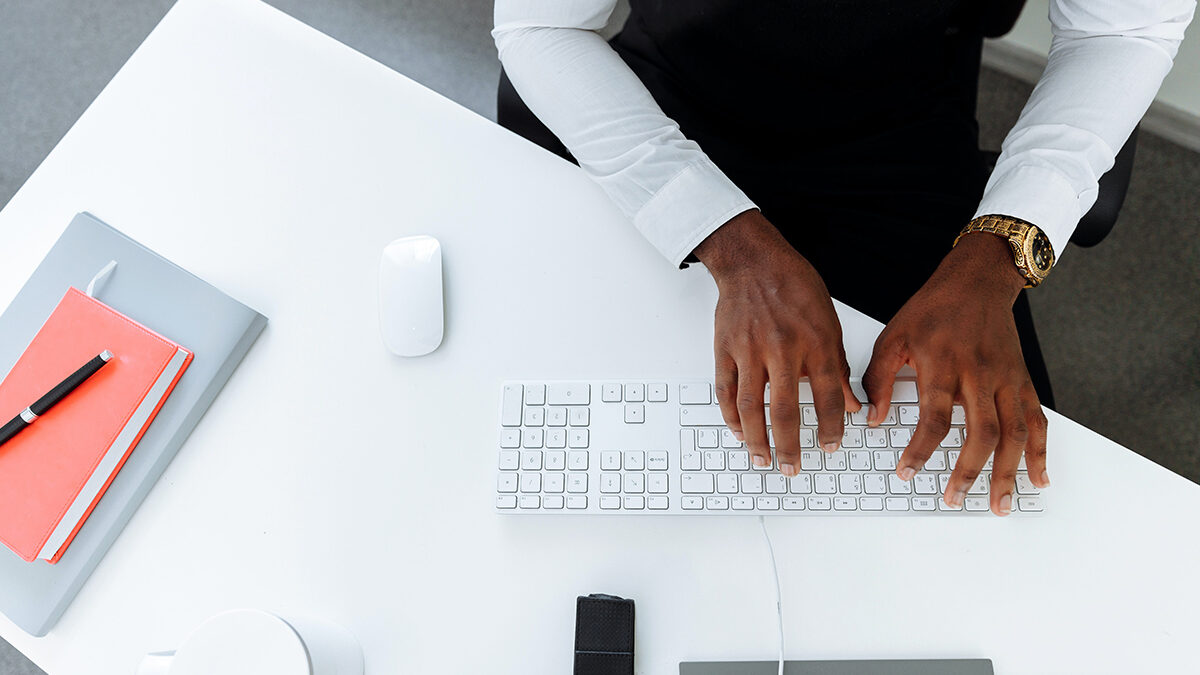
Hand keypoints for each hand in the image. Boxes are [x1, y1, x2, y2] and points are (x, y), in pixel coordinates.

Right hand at [694, 210, 860, 476]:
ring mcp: (749, 350)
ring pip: (750, 406)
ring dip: (757, 440)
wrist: (753, 260)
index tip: (831, 446)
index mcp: (815, 342)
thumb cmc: (793, 286)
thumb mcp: (829, 321)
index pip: (828, 397)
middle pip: (784, 410)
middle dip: (789, 446)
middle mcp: (782, 349)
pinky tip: (739, 432)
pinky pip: (725, 391)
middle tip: (793, 468)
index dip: (831, 427)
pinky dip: (731, 416)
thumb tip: (852, 403)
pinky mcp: (726, 349)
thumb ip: (838, 366)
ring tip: (762, 459)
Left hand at [862, 232, 1049, 516]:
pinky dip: (1041, 453)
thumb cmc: (934, 309)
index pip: (935, 417)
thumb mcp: (894, 337)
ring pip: (1015, 434)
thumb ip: (879, 379)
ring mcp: (1007, 379)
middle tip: (953, 498)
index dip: (921, 449)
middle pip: (981, 432)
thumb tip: (873, 418)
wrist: (977, 282)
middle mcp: (981, 373)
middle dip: (969, 471)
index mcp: (944, 363)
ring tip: (999, 505)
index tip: (907, 472)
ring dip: (1008, 473)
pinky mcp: (1024, 381)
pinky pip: (1037, 421)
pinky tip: (1038, 479)